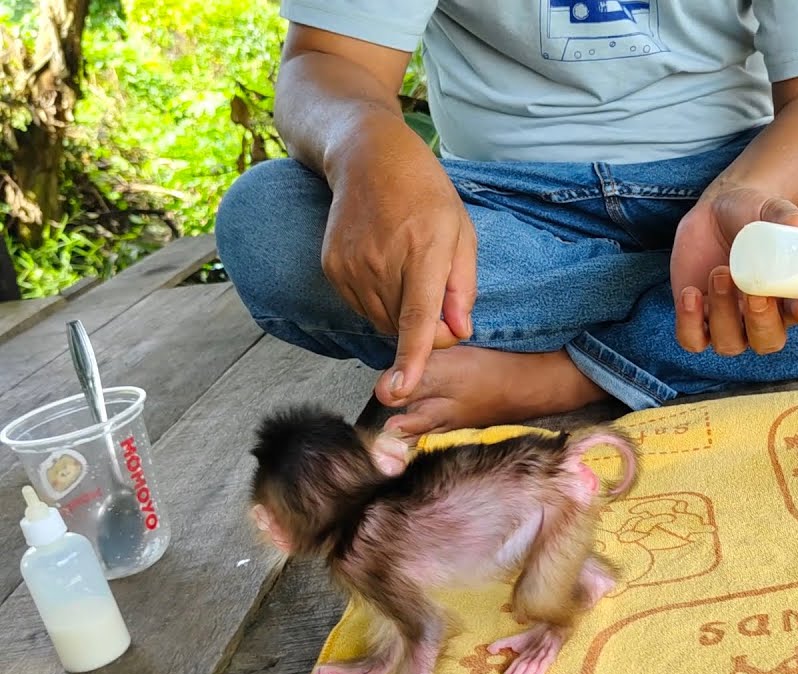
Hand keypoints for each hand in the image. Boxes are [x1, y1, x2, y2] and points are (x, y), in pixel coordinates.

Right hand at [323, 126, 477, 406]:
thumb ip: (462, 286)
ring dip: (402, 314)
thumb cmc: (425, 192)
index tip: (400, 391)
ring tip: (408, 267)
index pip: (417, 317)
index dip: (411, 358)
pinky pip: (361, 308)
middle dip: (428, 329)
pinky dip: (379, 301)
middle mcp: (383, 262)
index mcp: (424, 250)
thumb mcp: (461, 231)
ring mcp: (351, 266)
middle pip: (405, 329)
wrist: (365, 156)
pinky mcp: (332, 268)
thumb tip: (459, 332)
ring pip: (383, 323)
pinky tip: (385, 265)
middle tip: (439, 291)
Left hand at [671, 186, 797, 354]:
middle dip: (762, 322)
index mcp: (790, 295)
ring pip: (729, 343)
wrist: (716, 212)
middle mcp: (762, 316)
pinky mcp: (696, 318)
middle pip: (767, 341)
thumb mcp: (771, 211)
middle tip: (756, 293)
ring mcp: (728, 320)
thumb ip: (787, 219)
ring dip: (723, 314)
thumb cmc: (754, 214)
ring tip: (720, 272)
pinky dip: (689, 324)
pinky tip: (691, 293)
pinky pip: (692, 340)